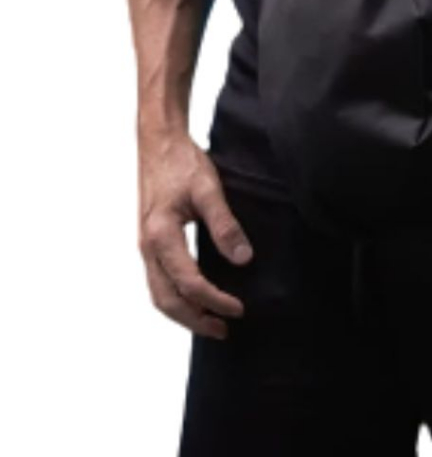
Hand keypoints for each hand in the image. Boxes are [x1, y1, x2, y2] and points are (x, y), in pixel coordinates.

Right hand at [138, 130, 252, 338]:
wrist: (158, 142)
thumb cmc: (182, 163)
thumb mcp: (209, 190)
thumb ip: (225, 225)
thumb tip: (243, 259)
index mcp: (160, 236)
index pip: (189, 283)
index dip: (215, 300)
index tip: (240, 309)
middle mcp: (147, 247)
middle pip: (167, 300)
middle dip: (195, 320)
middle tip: (225, 330)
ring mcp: (145, 246)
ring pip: (159, 294)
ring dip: (184, 313)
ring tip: (212, 321)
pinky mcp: (150, 241)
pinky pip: (159, 280)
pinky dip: (176, 297)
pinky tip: (195, 297)